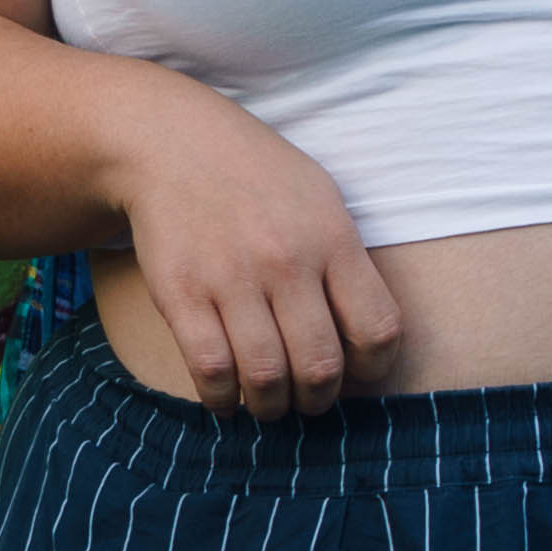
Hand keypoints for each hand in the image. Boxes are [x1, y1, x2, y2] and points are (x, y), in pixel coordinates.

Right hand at [98, 85, 401, 417]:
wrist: (173, 143)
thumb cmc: (257, 178)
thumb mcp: (322, 200)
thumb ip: (346, 265)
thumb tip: (365, 341)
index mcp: (333, 239)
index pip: (377, 330)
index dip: (374, 369)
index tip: (358, 374)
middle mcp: (287, 261)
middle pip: (320, 366)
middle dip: (319, 400)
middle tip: (309, 399)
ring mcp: (231, 279)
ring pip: (266, 378)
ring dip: (272, 407)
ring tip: (269, 402)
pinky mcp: (181, 294)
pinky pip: (210, 370)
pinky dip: (222, 399)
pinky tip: (225, 396)